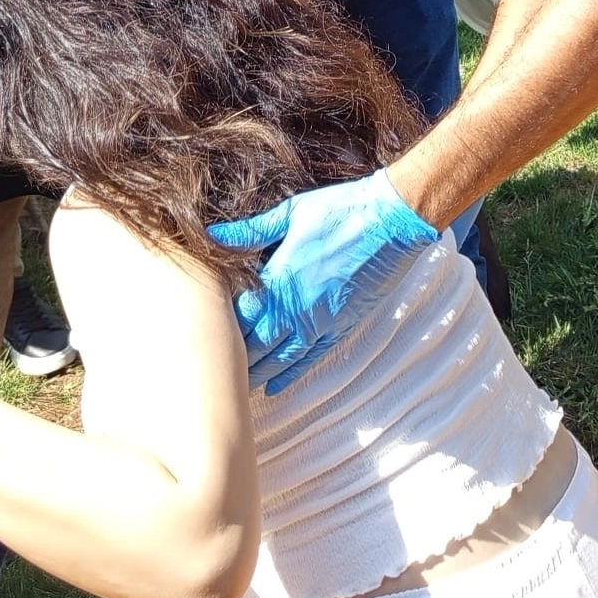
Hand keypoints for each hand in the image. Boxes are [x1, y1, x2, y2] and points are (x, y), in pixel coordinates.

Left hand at [209, 171, 439, 394]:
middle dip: (235, 359)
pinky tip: (276, 386)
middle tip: (213, 370)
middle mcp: (297, 307)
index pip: (240, 317)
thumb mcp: (292, 213)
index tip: (204, 335)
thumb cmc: (342, 211)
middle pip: (256, 346)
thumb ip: (252, 231)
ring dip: (259, 373)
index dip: (221, 330)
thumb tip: (214, 235)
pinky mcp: (341, 326)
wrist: (392, 222)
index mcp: (280, 279)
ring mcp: (321, 321)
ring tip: (238, 385)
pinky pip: (311, 358)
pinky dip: (291, 374)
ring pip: (281, 358)